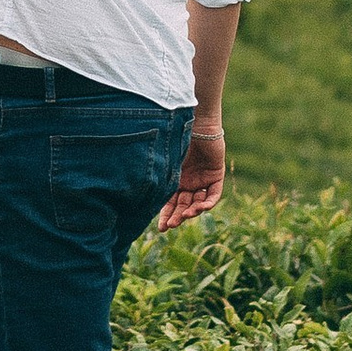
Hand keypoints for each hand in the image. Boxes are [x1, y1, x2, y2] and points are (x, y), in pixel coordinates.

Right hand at [154, 117, 228, 231]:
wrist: (195, 121)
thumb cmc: (175, 137)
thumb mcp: (165, 161)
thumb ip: (158, 176)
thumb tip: (135, 194)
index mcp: (174, 178)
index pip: (170, 202)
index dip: (166, 216)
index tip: (161, 229)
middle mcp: (189, 181)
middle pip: (183, 205)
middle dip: (177, 216)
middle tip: (171, 225)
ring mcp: (202, 179)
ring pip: (198, 202)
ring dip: (192, 211)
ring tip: (186, 214)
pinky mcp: (216, 175)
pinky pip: (213, 194)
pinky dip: (208, 202)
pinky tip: (200, 208)